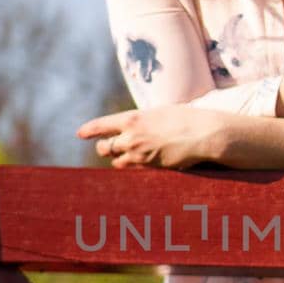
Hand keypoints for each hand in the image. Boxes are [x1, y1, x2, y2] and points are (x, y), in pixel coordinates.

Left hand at [75, 106, 221, 168]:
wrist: (203, 134)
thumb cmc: (185, 118)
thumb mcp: (158, 112)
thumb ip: (141, 120)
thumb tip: (132, 126)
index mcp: (132, 119)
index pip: (101, 126)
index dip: (89, 130)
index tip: (80, 134)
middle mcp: (131, 138)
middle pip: (104, 148)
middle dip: (104, 147)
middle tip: (106, 146)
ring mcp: (140, 155)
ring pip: (117, 161)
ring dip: (118, 158)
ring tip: (124, 155)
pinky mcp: (150, 168)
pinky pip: (132, 170)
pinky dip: (131, 166)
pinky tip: (136, 163)